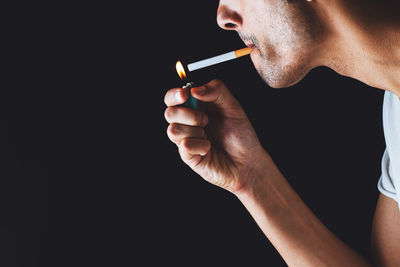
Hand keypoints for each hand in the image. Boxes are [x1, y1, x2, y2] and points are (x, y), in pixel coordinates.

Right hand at [164, 79, 268, 193]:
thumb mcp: (233, 107)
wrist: (249, 162)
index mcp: (196, 108)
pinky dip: (200, 145)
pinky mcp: (188, 156)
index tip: (185, 94)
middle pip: (169, 113)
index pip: (172, 98)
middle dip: (188, 114)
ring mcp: (186, 140)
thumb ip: (217, 91)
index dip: (174, 94)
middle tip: (206, 119)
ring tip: (208, 135)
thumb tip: (194, 89)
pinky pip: (184, 146)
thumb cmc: (241, 135)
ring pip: (173, 130)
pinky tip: (208, 148)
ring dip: (193, 130)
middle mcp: (188, 123)